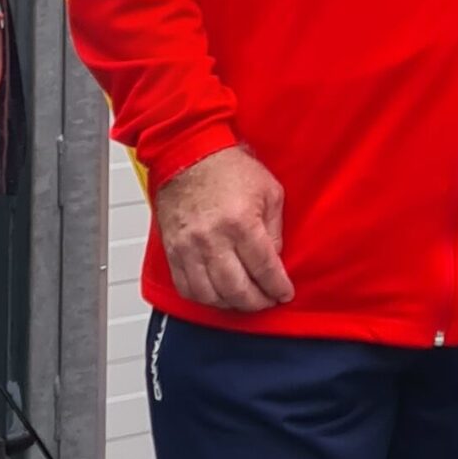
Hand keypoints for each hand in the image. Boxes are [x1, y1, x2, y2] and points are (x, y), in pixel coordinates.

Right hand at [155, 145, 293, 312]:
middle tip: (267, 301)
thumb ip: (274, 229)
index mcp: (241, 222)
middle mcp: (212, 239)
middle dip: (257, 302)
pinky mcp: (173, 251)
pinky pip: (186, 287)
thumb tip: (274, 261)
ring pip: (210, 295)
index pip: (264, 268)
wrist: (190, 154)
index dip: (277, 287)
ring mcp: (189, 247)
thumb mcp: (269, 192)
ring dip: (231, 305)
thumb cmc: (229, 168)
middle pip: (237, 289)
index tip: (284, 293)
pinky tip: (218, 295)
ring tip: (244, 301)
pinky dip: (204, 298)